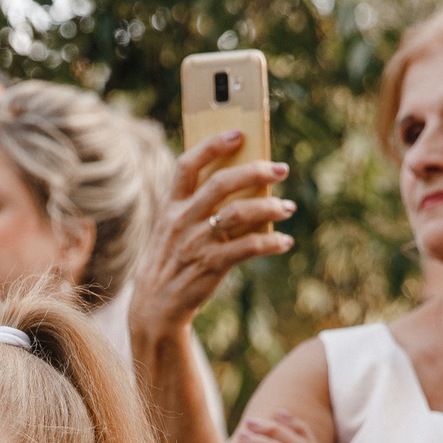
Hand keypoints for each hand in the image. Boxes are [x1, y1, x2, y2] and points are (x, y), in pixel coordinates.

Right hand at [128, 132, 295, 345]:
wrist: (154, 308)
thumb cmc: (171, 263)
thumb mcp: (171, 231)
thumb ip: (195, 209)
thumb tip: (241, 189)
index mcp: (170, 207)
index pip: (187, 165)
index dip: (212, 145)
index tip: (238, 134)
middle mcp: (182, 220)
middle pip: (221, 183)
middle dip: (255, 171)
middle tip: (281, 169)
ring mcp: (196, 242)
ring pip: (239, 213)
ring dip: (270, 207)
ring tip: (288, 208)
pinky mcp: (211, 265)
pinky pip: (248, 247)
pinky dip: (271, 243)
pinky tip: (285, 242)